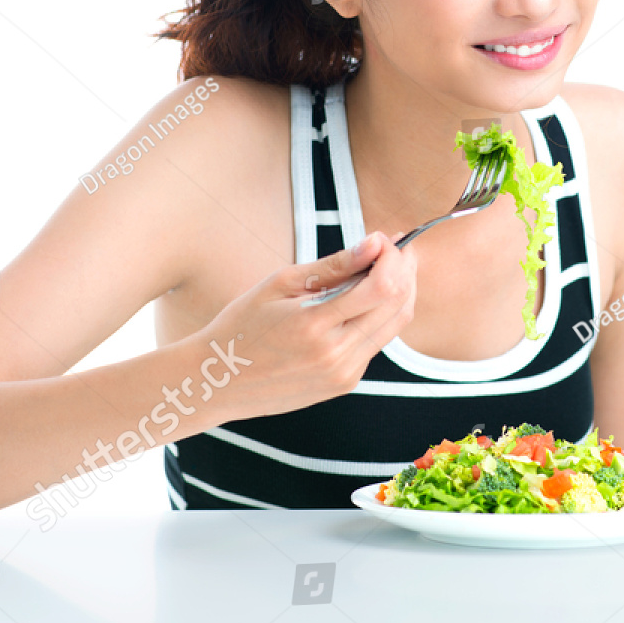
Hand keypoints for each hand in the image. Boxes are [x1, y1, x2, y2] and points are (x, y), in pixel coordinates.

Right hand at [194, 231, 416, 420]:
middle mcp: (335, 355)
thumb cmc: (242, 325)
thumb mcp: (279, 285)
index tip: (385, 238)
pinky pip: (376, 344)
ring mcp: (343, 374)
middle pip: (398, 306)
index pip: (382, 286)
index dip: (393, 256)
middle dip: (405, 270)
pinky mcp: (345, 384)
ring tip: (387, 267)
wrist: (219, 382)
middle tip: (395, 248)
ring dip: (400, 292)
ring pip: (394, 327)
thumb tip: (374, 242)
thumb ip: (333, 266)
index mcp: (314, 325)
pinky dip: (380, 316)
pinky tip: (366, 299)